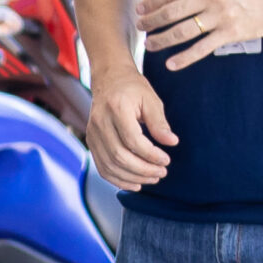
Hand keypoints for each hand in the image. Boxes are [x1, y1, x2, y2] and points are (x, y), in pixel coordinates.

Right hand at [84, 66, 176, 189]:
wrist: (108, 80)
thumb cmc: (133, 89)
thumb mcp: (151, 99)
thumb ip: (160, 122)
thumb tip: (172, 143)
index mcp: (116, 109)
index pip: (132, 140)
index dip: (150, 155)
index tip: (166, 160)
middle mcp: (100, 123)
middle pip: (119, 156)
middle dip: (143, 169)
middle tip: (162, 173)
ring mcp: (92, 134)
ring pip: (109, 165)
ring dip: (132, 177)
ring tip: (152, 179)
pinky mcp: (90, 142)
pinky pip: (101, 167)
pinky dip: (117, 179)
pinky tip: (134, 183)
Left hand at [136, 0, 262, 70]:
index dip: (151, 1)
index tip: (140, 8)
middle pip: (170, 11)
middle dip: (150, 21)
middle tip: (140, 27)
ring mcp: (221, 14)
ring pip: (181, 31)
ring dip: (161, 39)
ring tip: (150, 44)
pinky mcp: (231, 32)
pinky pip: (201, 48)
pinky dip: (183, 58)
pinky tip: (170, 64)